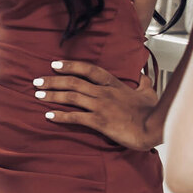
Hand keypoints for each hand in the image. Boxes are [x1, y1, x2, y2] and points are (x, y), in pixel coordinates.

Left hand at [33, 59, 160, 149]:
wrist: (155, 127)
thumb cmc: (152, 112)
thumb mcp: (149, 93)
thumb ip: (143, 83)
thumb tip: (144, 76)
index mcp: (114, 84)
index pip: (88, 69)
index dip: (70, 66)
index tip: (54, 64)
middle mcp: (104, 92)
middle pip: (73, 82)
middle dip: (53, 80)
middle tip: (36, 81)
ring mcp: (101, 106)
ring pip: (71, 97)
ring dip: (52, 95)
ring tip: (38, 95)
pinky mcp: (100, 122)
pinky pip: (76, 117)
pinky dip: (60, 115)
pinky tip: (48, 116)